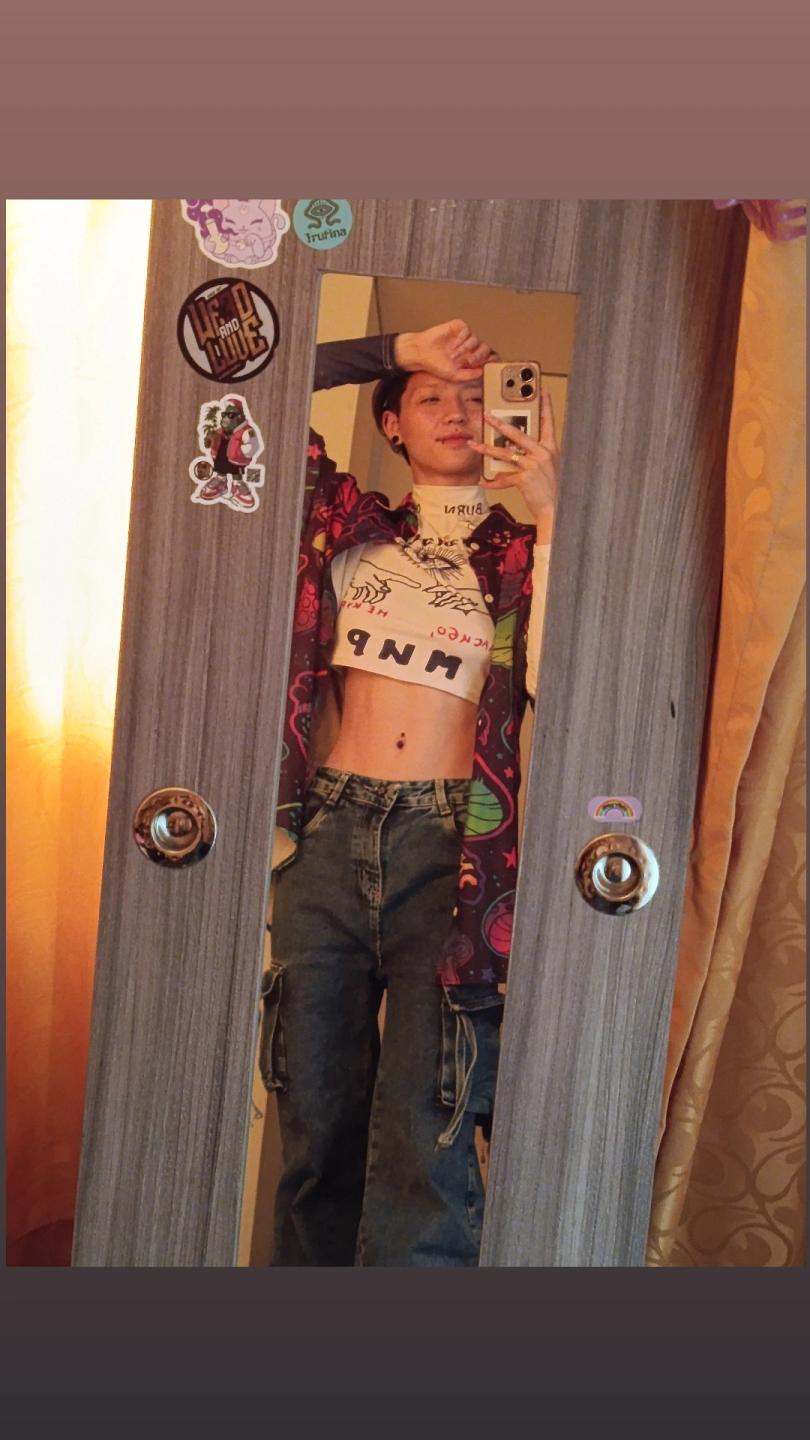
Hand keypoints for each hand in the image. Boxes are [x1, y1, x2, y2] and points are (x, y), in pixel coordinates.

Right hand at [394, 320, 496, 380]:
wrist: (421, 352)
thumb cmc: (435, 364)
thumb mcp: (453, 375)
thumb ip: (468, 375)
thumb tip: (482, 372)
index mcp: (471, 358)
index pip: (487, 357)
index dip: (490, 360)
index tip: (490, 364)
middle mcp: (470, 347)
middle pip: (484, 348)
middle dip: (478, 356)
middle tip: (468, 362)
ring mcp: (464, 336)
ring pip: (475, 340)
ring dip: (465, 349)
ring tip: (453, 356)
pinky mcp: (458, 327)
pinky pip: (467, 330)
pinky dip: (461, 339)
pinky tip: (453, 346)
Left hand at [467, 387, 558, 525]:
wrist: (556, 508)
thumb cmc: (552, 488)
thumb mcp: (549, 467)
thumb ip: (535, 455)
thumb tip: (515, 448)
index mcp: (550, 448)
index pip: (548, 421)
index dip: (545, 404)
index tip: (541, 389)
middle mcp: (542, 453)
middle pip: (518, 434)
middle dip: (500, 423)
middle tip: (487, 414)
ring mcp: (533, 465)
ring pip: (505, 453)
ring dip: (486, 448)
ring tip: (473, 444)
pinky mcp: (524, 478)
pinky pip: (504, 478)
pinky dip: (492, 482)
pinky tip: (483, 481)